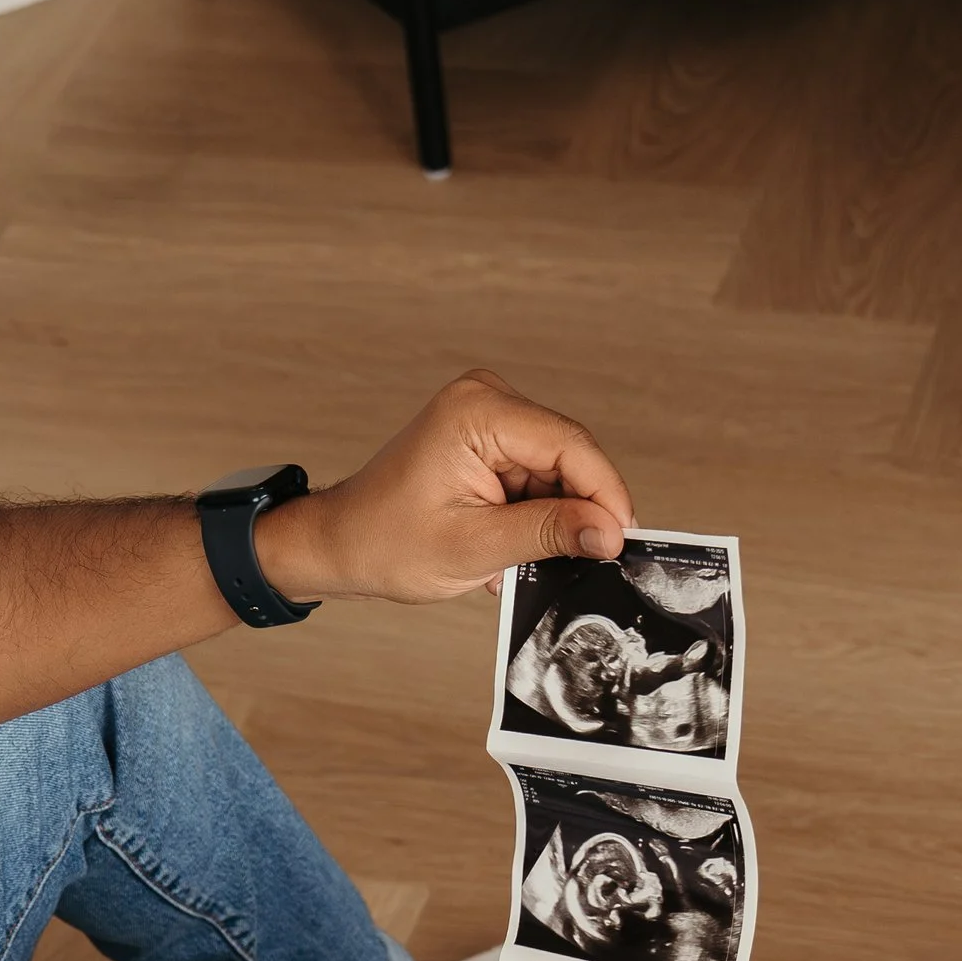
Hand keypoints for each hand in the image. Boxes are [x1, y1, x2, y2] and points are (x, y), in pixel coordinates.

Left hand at [258, 370, 634, 608]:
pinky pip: (535, 475)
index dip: (605, 494)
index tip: (621, 541)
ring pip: (556, 470)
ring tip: (518, 557)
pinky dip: (532, 514)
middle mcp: (487, 399)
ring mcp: (488, 417)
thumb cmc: (385, 542)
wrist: (340, 543)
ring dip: (550, 518)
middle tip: (580, 561)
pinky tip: (508, 546)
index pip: (570, 445)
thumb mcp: (475, 547)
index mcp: (477, 411)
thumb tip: (609, 532)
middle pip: (567, 456)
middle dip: (577, 510)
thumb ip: (547, 533)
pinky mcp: (488, 439)